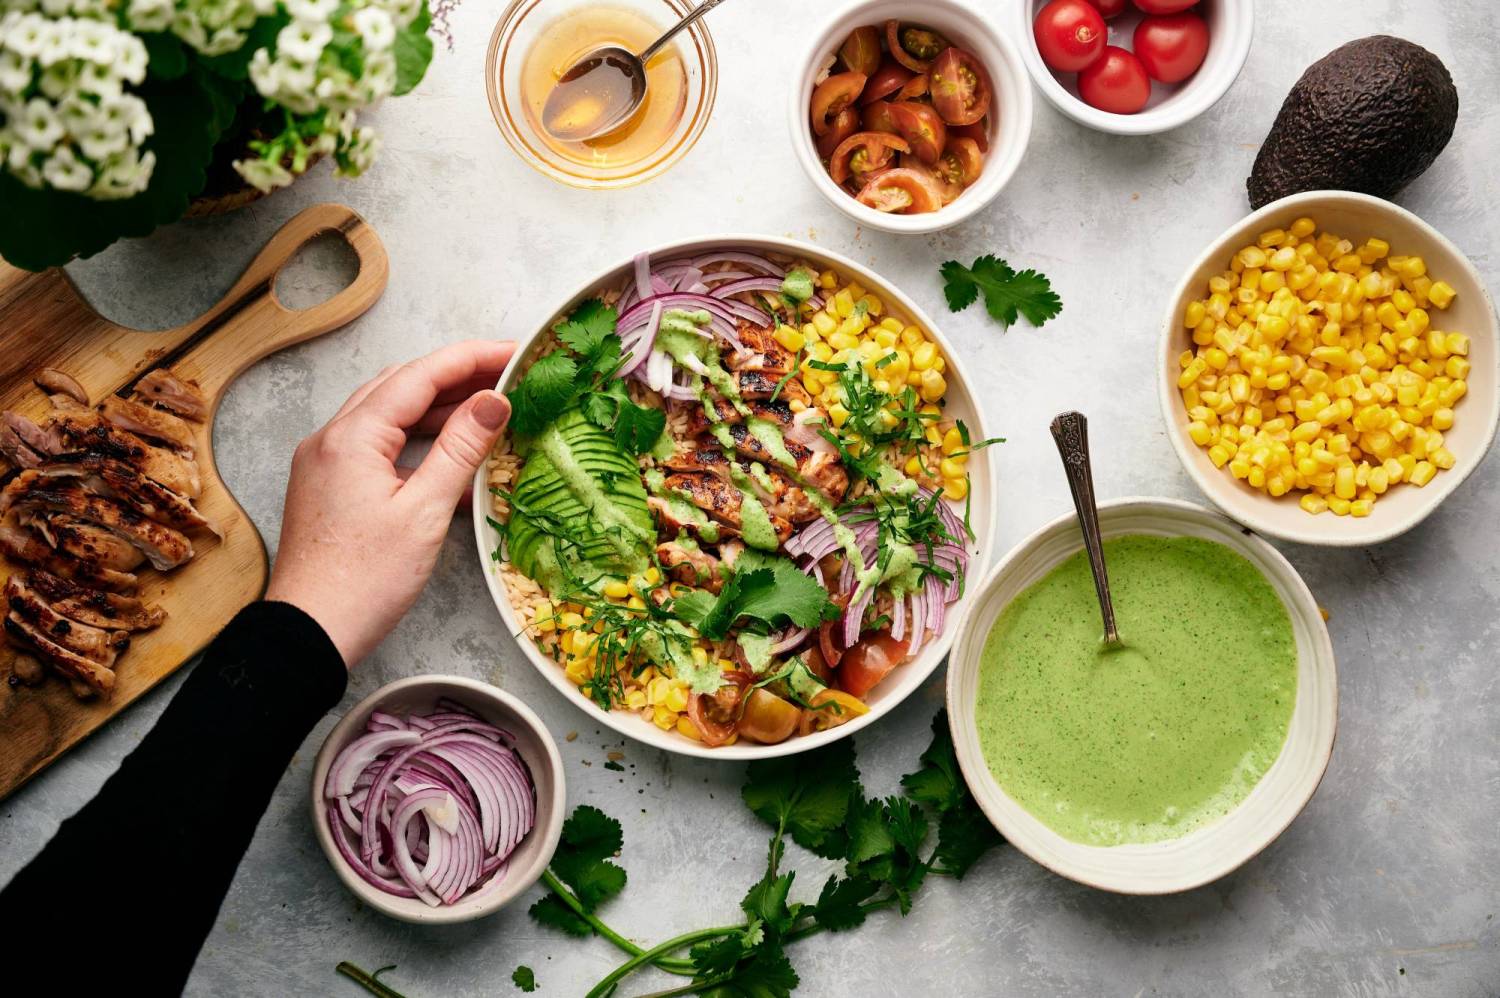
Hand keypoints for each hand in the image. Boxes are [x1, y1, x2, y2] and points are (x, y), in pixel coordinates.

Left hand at [265, 340, 516, 665]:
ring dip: (436, 405)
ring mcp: (325, 462)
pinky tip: (450, 452)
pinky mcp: (328, 486)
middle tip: (507, 374)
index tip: (515, 351)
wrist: (308, 634)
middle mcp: (330, 438)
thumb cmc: (364, 581)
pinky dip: (416, 438)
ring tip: (487, 406)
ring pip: (387, 413)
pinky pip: (377, 444)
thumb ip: (461, 449)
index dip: (472, 358)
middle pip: (400, 385)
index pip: (419, 376)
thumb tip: (494, 400)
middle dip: (455, 374)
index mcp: (351, 437)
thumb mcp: (425, 512)